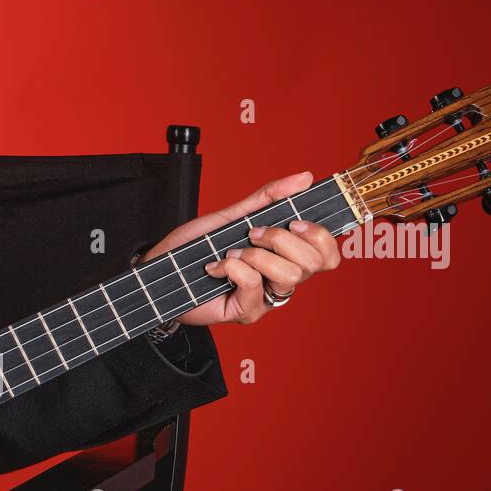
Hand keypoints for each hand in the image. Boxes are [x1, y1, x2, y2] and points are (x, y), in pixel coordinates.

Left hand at [140, 171, 340, 326]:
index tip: (295, 220)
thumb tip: (304, 178)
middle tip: (253, 233)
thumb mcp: (233, 215)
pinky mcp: (246, 312)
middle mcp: (281, 280)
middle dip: (283, 239)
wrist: (162, 270)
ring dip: (256, 255)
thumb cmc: (196, 247)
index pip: (328, 255)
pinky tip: (215, 267)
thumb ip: (267, 198)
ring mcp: (266, 299)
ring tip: (231, 251)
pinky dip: (234, 267)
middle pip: (314, 264)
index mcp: (286, 258)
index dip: (321, 236)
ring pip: (289, 276)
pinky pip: (255, 285)